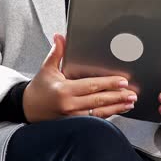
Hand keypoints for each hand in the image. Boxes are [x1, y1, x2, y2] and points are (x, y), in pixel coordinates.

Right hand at [23, 34, 137, 122]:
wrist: (28, 109)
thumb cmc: (40, 88)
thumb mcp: (46, 68)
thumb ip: (56, 52)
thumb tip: (60, 36)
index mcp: (64, 90)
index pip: (91, 86)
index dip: (108, 84)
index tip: (123, 81)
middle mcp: (69, 105)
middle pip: (98, 101)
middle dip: (117, 97)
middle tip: (132, 93)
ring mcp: (72, 117)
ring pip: (99, 113)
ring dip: (116, 107)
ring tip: (130, 102)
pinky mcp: (74, 124)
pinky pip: (94, 119)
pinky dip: (108, 115)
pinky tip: (119, 110)